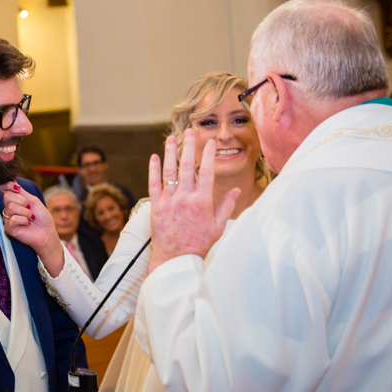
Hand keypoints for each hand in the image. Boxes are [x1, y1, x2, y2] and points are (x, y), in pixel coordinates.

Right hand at [0, 182, 64, 275]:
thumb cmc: (42, 217)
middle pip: (7, 196)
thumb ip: (21, 192)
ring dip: (25, 212)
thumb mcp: (33, 201)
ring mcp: (7, 218)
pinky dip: (23, 221)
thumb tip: (12, 181)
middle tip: (30, 208)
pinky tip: (27, 224)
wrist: (47, 232)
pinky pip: (12, 219)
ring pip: (11, 207)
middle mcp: (9, 208)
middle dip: (22, 201)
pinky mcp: (8, 228)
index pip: (4, 188)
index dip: (8, 185)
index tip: (17, 187)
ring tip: (30, 218)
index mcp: (14, 200)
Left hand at [147, 130, 239, 273]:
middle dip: (190, 147)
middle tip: (192, 132)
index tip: (210, 142)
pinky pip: (154, 184)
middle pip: (188, 166)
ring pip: (169, 172)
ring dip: (170, 153)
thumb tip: (237, 190)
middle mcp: (185, 198)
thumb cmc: (198, 244)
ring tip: (171, 138)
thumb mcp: (218, 226)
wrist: (176, 259)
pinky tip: (154, 158)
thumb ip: (226, 206)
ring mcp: (169, 201)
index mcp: (203, 201)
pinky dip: (154, 170)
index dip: (208, 155)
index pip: (207, 172)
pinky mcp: (156, 206)